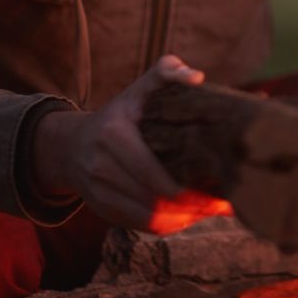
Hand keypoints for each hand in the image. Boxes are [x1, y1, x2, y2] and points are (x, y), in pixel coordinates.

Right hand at [33, 55, 203, 230]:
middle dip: (192, 206)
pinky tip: (191, 216)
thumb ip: (167, 72)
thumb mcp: (139, 88)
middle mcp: (100, 166)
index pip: (152, 171)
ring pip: (149, 218)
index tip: (219, 186)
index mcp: (112, 135)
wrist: (73, 145)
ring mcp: (98, 192)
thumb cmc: (121, 113)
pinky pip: (141, 226)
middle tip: (225, 203)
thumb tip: (196, 77)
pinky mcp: (103, 211)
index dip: (186, 186)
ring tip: (212, 210)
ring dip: (184, 218)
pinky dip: (169, 224)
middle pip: (153, 200)